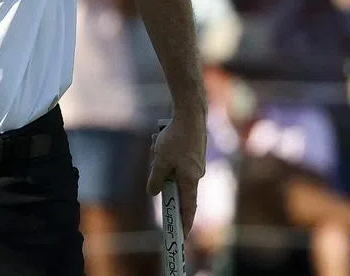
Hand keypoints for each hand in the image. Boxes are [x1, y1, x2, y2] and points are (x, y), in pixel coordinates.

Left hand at [148, 116, 206, 236]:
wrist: (190, 114)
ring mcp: (195, 164)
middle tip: (155, 159)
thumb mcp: (160, 161)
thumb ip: (156, 179)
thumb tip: (153, 193)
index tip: (181, 236)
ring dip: (161, 160)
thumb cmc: (177, 138)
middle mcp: (196, 175)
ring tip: (157, 143)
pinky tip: (160, 139)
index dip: (185, 223)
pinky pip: (175, 159)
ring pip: (173, 170)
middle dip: (162, 177)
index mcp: (191, 180)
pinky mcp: (192, 154)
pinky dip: (165, 153)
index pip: (188, 208)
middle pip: (176, 186)